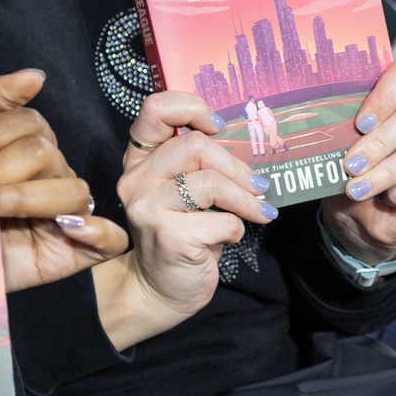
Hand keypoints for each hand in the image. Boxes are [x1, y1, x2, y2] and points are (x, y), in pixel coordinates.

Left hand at [0, 70, 126, 290]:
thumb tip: (34, 76)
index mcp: (26, 149)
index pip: (26, 122)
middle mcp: (50, 177)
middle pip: (42, 151)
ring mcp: (67, 214)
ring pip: (70, 190)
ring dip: (18, 198)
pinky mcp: (78, 253)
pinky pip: (110, 237)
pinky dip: (93, 230)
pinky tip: (62, 228)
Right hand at [95, 90, 273, 348]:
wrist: (160, 287)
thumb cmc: (182, 234)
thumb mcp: (183, 192)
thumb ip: (199, 164)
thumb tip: (248, 143)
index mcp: (140, 160)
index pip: (155, 110)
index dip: (192, 108)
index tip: (220, 128)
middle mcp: (136, 179)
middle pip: (194, 145)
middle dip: (237, 166)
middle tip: (259, 185)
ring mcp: (147, 207)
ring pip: (209, 182)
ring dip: (245, 199)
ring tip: (259, 211)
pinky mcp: (168, 236)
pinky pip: (221, 220)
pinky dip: (237, 228)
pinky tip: (230, 236)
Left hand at [323, 58, 395, 264]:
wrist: (360, 215)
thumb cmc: (347, 169)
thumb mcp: (336, 143)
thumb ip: (334, 121)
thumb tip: (297, 110)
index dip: (385, 97)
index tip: (360, 124)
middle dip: (381, 142)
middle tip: (352, 164)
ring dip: (386, 172)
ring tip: (357, 188)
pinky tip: (386, 198)